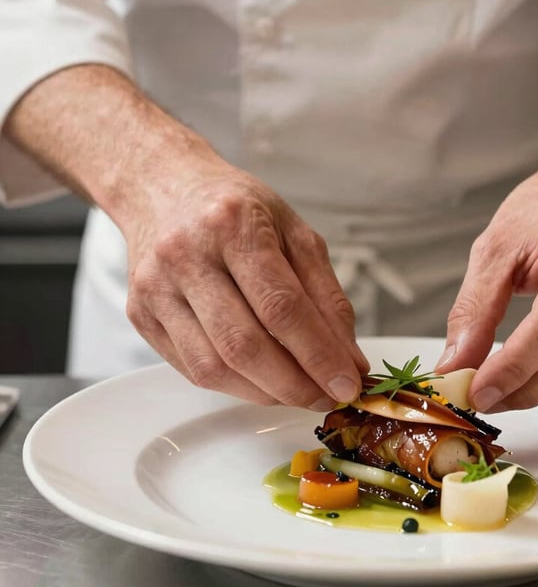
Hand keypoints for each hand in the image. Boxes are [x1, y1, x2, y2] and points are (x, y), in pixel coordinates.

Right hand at [119, 155, 367, 407]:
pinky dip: (236, 386)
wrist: (162, 188)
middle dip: (294, 385)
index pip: (282, 307)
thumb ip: (327, 297)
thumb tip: (348, 361)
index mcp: (233, 225)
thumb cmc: (236, 210)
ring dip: (266, 393)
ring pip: (214, 367)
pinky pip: (193, 370)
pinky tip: (263, 381)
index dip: (318, 355)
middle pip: (244, 345)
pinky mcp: (141, 315)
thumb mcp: (295, 233)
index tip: (347, 385)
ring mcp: (156, 289)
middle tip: (326, 398)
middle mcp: (186, 256)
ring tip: (299, 392)